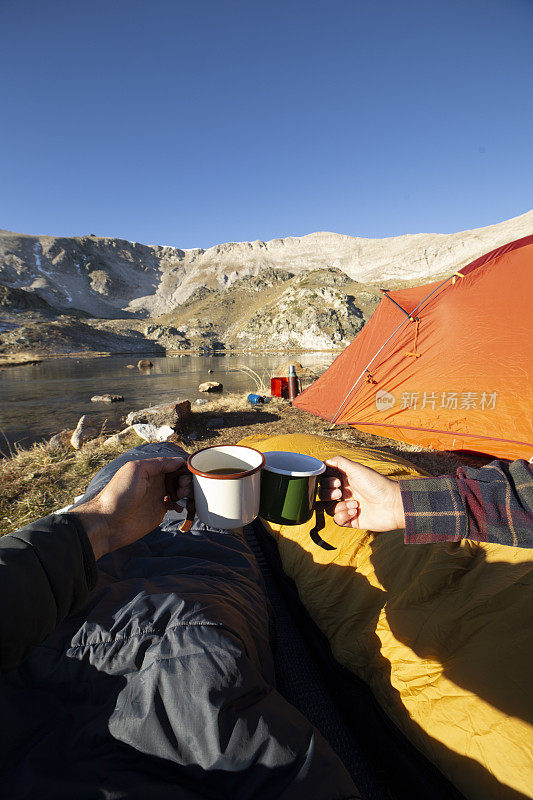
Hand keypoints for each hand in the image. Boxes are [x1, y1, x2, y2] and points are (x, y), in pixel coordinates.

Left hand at [69, 457, 191, 558]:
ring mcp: (158, 496)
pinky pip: (176, 505)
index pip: (172, 464)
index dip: (183, 466)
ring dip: (186, 491)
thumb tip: (178, 461)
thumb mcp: (136, 470)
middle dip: (186, 479)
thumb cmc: (119, 494)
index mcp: (149, 470)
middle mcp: (155, 482)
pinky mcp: (159, 511)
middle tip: (183, 486)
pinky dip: (182, 504)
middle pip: (178, 476)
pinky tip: (179, 506)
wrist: (108, 522)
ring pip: (179, 490)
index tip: (189, 472)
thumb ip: (158, 463)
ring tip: (181, 495)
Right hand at [319, 456, 404, 531]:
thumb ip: (339, 462)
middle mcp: (344, 492)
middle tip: (340, 492)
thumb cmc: (377, 484)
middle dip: (328, 493)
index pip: (324, 479)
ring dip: (337, 505)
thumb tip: (324, 461)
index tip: (335, 480)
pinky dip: (343, 515)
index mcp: (345, 479)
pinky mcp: (351, 520)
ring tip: (353, 503)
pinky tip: (355, 512)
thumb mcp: (357, 468)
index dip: (325, 480)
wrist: (392, 504)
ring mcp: (347, 506)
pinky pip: (337, 520)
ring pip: (327, 508)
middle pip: (322, 494)